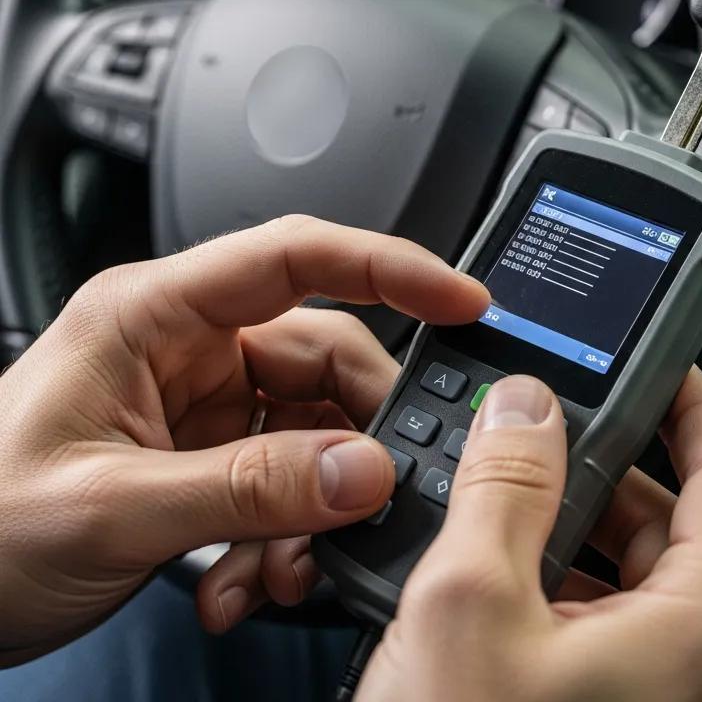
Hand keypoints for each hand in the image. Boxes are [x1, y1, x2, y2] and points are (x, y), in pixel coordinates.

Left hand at [0, 216, 488, 664]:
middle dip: (355, 435)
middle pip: (326, 357)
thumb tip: (363, 471)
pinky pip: (291, 473)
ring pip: (317, 425)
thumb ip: (244, 489)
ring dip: (317, 502)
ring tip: (279, 567)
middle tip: (364, 501)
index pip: (297, 256)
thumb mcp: (109, 508)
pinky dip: (289, 530)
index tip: (461, 299)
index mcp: (156, 312)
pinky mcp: (213, 451)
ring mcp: (206, 399)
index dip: (389, 266)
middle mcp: (192, 344)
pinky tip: (252, 577)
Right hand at [359, 370, 701, 701]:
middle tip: (534, 432)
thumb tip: (528, 408)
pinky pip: (605, 622)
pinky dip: (555, 582)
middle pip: (672, 520)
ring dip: (566, 525)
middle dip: (601, 465)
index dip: (695, 404)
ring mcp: (665, 697)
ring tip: (496, 503)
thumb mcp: (470, 602)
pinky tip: (492, 575)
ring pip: (632, 572)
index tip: (661, 363)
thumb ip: (507, 482)